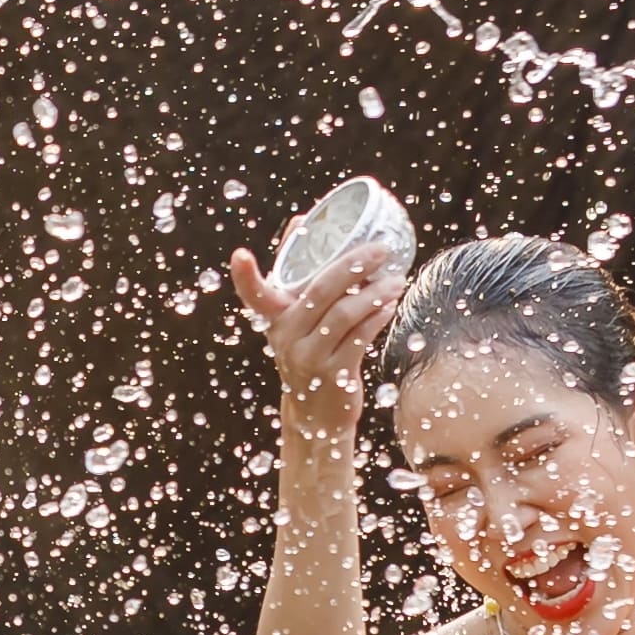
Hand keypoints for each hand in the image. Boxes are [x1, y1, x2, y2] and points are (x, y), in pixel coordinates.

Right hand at [226, 236, 409, 441]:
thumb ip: (299, 273)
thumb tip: (301, 220)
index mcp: (274, 317)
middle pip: (320, 290)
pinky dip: (377, 316)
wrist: (315, 414)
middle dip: (353, 264)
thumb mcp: (296, 316)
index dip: (245, 275)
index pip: (254, 293)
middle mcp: (286, 335)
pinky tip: (390, 304)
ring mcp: (308, 356)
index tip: (239, 255)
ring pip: (344, 313)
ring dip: (375, 292)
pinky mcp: (334, 374)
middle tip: (380, 249)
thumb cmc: (310, 351)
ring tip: (395, 280)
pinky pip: (359, 336)